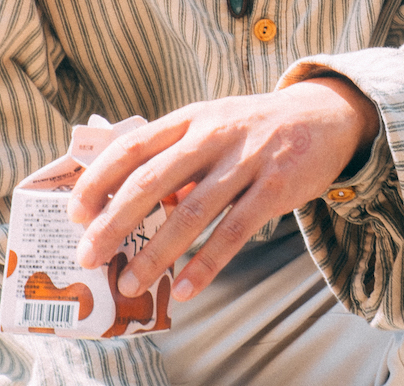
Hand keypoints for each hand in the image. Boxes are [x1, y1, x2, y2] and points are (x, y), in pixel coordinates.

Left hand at [67, 77, 379, 302]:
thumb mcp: (215, 124)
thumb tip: (135, 205)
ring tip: (130, 282)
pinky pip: (234, 231)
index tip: (76, 212)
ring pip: (192, 211)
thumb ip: (177, 157)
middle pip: (152, 180)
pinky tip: (185, 288)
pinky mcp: (277, 186)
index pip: (133, 146)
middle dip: (114, 222)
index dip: (100, 179)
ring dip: (156, 252)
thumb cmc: (257, 127)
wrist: (327, 115)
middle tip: (89, 255)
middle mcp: (214, 134)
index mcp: (192, 118)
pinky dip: (206, 263)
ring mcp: (247, 159)